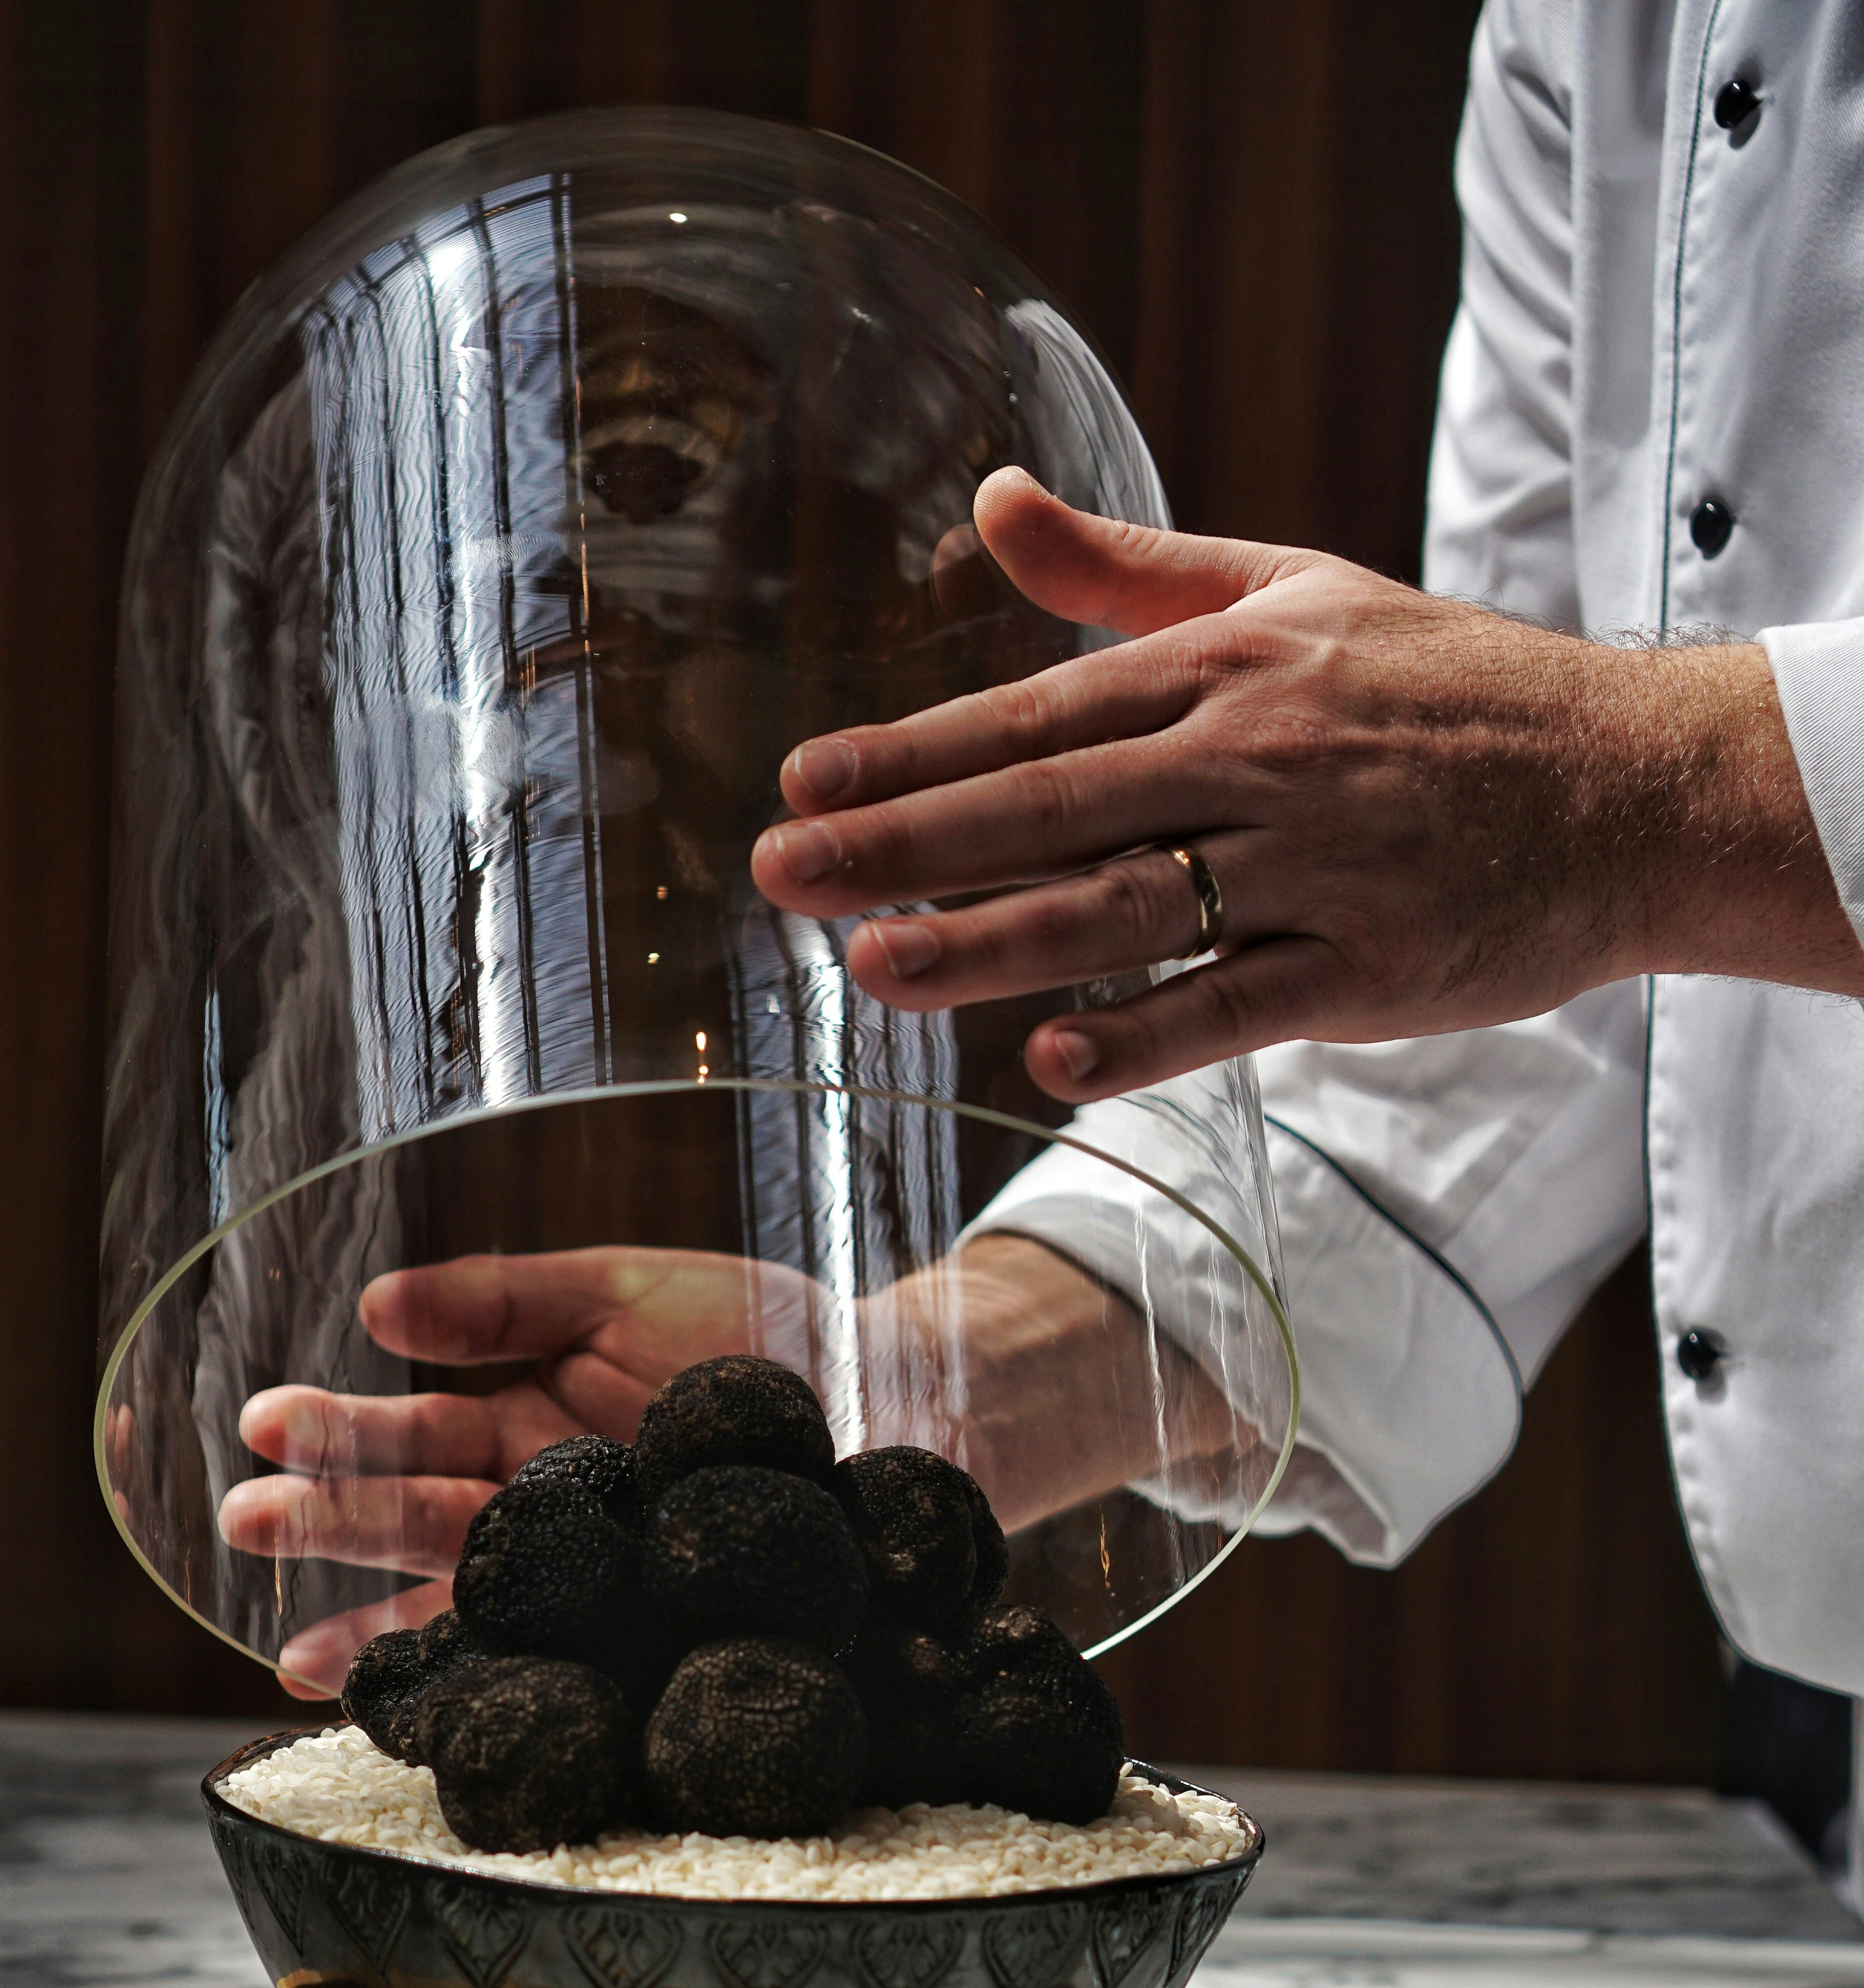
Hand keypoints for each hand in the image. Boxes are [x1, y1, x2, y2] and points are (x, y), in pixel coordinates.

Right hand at [221, 1247, 826, 1693]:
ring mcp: (589, 1580)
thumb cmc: (760, 1340)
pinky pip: (553, 1662)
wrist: (898, 1398)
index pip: (413, 1437)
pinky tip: (415, 1707)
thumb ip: (506, 1297)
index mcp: (528, 1431)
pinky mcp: (641, 1626)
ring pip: (465, 1606)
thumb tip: (376, 1307)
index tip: (265, 1431)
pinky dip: (481, 1682)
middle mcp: (544, 1516)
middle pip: (418, 1523)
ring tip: (290, 1651)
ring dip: (374, 1626)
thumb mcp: (623, 1288)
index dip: (339, 1434)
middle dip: (329, 1524)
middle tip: (245, 1518)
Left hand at [749, 468, 1862, 1103]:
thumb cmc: (1444, 688)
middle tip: (782, 876)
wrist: (1626, 781)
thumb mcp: (1294, 590)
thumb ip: (1130, 570)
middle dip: (907, 842)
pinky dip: (1146, 1031)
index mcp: (1229, 668)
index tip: (798, 782)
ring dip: (992, 942)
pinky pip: (1238, 1004)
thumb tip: (989, 505)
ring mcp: (1316, 866)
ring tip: (876, 967)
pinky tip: (1050, 1061)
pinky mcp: (1369, 966)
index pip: (1036, 713)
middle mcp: (1259, 758)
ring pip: (1127, 906)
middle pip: (1053, 807)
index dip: (910, 752)